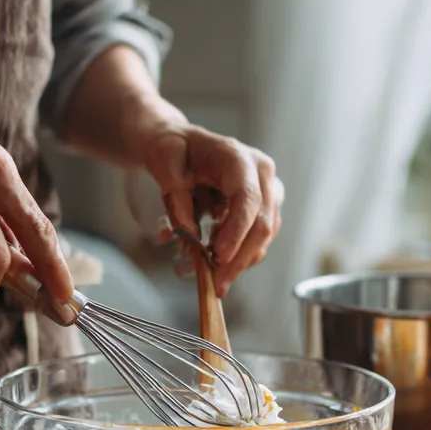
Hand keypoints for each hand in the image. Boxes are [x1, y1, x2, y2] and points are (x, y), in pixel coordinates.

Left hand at [139, 123, 282, 296]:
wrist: (181, 146)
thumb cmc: (173, 150)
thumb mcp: (163, 165)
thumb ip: (176, 198)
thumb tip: (190, 236)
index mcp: (237, 157)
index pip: (247, 198)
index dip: (236, 231)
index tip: (219, 258)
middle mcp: (261, 173)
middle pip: (262, 224)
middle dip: (238, 259)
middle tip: (216, 283)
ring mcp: (267, 192)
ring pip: (263, 238)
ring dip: (238, 262)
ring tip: (211, 275)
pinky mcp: (264, 209)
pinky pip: (257, 240)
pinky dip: (238, 256)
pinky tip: (216, 262)